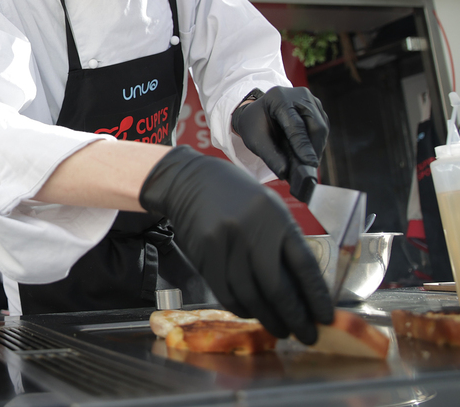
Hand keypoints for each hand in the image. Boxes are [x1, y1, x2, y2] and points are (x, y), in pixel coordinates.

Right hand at [140, 145, 332, 342]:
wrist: (190, 181)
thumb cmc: (236, 195)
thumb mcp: (269, 208)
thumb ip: (285, 241)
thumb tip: (304, 288)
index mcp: (276, 218)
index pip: (304, 265)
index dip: (317, 297)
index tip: (326, 318)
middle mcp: (252, 231)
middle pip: (278, 287)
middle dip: (295, 317)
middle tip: (306, 335)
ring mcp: (225, 244)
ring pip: (250, 295)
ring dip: (268, 318)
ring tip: (280, 330)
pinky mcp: (204, 255)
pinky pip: (225, 292)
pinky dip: (241, 309)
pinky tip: (252, 313)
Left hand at [231, 86, 328, 181]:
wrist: (257, 111)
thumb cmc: (254, 124)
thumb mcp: (255, 140)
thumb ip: (270, 155)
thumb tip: (284, 173)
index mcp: (279, 97)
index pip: (296, 125)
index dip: (303, 146)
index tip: (310, 164)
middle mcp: (299, 94)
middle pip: (315, 125)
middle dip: (314, 149)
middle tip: (310, 169)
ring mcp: (310, 100)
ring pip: (322, 128)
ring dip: (316, 148)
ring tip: (309, 165)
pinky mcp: (317, 108)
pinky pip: (322, 128)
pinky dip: (316, 143)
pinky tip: (309, 155)